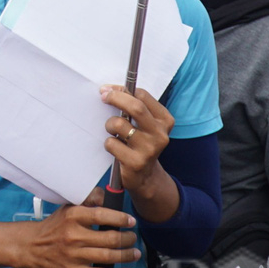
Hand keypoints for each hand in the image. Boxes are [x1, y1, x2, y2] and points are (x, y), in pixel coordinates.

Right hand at [2, 188, 141, 267]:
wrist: (31, 247)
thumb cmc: (54, 226)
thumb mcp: (68, 208)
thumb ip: (89, 201)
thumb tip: (108, 197)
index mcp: (73, 216)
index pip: (102, 215)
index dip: (121, 219)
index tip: (131, 221)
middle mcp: (74, 236)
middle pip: (109, 238)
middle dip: (127, 239)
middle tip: (133, 238)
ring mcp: (74, 256)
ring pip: (108, 256)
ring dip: (126, 255)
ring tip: (134, 253)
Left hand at [103, 85, 176, 218]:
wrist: (146, 177)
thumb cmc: (141, 144)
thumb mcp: (146, 125)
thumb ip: (134, 108)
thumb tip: (109, 90)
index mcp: (165, 120)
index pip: (143, 96)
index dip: (123, 90)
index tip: (109, 90)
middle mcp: (160, 134)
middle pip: (135, 107)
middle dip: (115, 98)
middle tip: (103, 97)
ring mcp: (149, 149)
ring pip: (119, 125)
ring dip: (110, 124)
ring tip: (112, 131)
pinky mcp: (135, 163)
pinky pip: (112, 143)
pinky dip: (109, 143)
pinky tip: (116, 148)